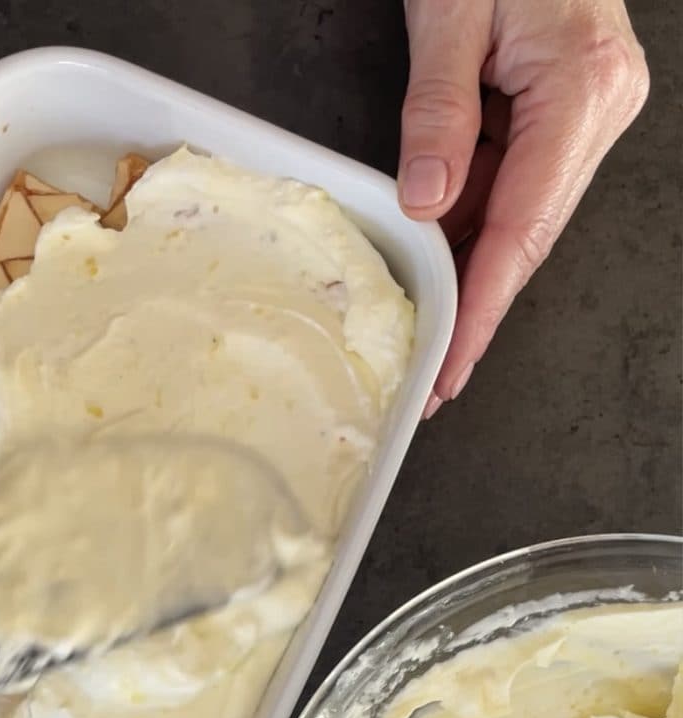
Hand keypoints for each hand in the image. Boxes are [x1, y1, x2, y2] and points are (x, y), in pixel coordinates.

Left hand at [398, 0, 648, 415]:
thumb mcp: (450, 15)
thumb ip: (438, 111)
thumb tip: (427, 203)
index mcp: (581, 87)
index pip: (525, 224)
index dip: (485, 302)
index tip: (455, 357)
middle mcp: (596, 107)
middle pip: (530, 233)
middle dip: (481, 309)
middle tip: (442, 375)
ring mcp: (583, 112)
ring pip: (521, 215)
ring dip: (474, 275)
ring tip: (436, 337)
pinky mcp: (560, 111)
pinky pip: (512, 185)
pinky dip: (473, 227)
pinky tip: (444, 269)